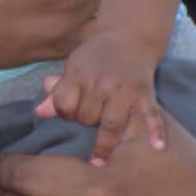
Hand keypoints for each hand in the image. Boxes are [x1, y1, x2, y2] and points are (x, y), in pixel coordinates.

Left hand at [34, 30, 164, 160]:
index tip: (69, 114)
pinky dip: (155, 131)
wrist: (129, 36)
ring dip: (106, 141)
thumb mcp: (73, 68)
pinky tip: (156, 147)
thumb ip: (58, 92)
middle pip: (87, 117)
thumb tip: (38, 113)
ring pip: (111, 123)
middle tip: (91, 120)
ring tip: (100, 160)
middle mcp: (101, 83)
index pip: (64, 105)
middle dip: (87, 123)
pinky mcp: (145, 93)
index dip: (64, 113)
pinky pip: (151, 115)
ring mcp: (124, 89)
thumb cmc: (96, 56)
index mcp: (79, 75)